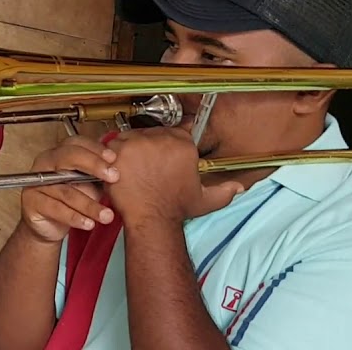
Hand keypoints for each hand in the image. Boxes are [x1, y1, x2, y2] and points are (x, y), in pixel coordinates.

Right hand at [18, 135, 120, 244]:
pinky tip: (88, 224)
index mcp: (59, 154)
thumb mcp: (88, 185)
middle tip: (113, 177)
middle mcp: (45, 163)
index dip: (95, 149)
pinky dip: (75, 218)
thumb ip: (99, 176)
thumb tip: (120, 169)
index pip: (76, 143)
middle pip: (67, 157)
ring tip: (107, 215)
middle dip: (93, 165)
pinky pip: (56, 209)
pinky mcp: (31, 202)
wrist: (48, 225)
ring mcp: (36, 182)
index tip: (114, 159)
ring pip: (66, 191)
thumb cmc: (70, 202)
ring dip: (89, 204)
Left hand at [104, 127, 242, 227]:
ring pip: (131, 137)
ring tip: (131, 167)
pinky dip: (113, 155)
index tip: (160, 158)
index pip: (172, 133)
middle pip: (150, 133)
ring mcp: (138, 143)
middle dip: (147, 147)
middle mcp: (161, 138)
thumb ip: (224, 191)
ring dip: (129, 149)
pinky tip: (118, 168)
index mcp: (183, 144)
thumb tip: (239, 187)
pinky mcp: (119, 150)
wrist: (152, 218)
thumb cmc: (176, 208)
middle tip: (144, 165)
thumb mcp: (207, 199)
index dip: (164, 146)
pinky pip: (112, 145)